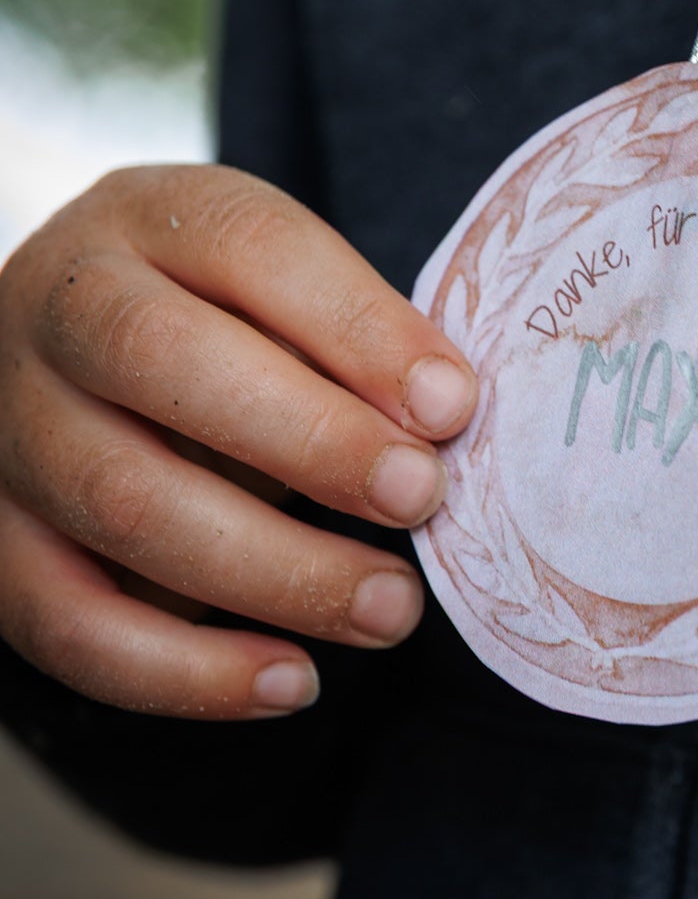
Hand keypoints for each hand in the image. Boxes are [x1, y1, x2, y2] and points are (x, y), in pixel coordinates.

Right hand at [0, 166, 475, 721]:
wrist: (78, 365)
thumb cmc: (226, 326)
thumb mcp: (284, 292)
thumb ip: (355, 341)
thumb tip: (445, 421)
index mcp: (150, 217)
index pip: (250, 245)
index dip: (357, 329)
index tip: (453, 407)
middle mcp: (57, 308)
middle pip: (162, 361)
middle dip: (310, 440)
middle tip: (421, 499)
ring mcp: (10, 428)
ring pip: (123, 502)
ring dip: (273, 571)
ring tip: (390, 608)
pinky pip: (71, 625)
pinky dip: (187, 672)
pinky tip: (292, 682)